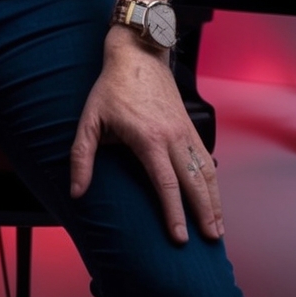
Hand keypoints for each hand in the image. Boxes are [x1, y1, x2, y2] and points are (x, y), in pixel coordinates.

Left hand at [68, 31, 222, 244]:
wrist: (138, 54)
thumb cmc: (111, 88)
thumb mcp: (89, 120)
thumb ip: (81, 157)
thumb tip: (77, 192)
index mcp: (148, 139)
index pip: (166, 184)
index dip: (174, 213)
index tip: (179, 238)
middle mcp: (172, 137)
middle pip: (194, 183)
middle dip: (205, 214)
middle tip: (212, 242)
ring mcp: (185, 130)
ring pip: (206, 171)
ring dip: (215, 200)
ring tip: (218, 227)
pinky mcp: (190, 126)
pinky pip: (206, 157)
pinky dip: (213, 181)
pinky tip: (214, 196)